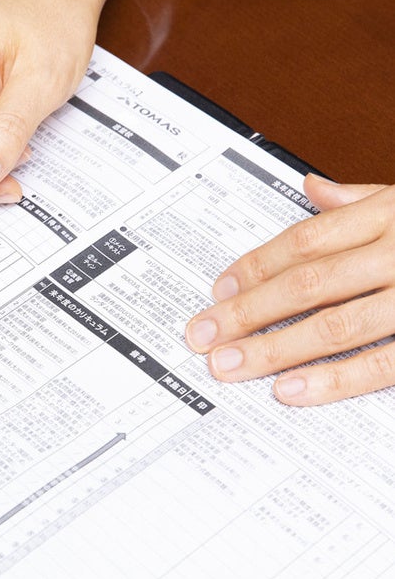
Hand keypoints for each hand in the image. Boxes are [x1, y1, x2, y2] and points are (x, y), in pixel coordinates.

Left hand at [185, 174, 394, 404]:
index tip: (217, 293)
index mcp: (393, 213)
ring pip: (336, 323)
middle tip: (203, 337)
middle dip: (248, 314)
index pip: (305, 241)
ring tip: (231, 367)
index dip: (254, 268)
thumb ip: (363, 199)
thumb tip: (309, 187)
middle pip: (308, 283)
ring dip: (275, 350)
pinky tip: (292, 391)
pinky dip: (335, 379)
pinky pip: (385, 362)